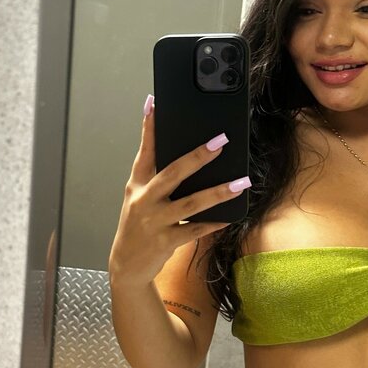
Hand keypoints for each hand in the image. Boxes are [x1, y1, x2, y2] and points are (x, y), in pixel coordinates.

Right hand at [108, 96, 248, 287]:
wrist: (126, 264)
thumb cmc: (138, 224)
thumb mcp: (139, 197)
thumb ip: (155, 175)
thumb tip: (186, 153)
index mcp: (137, 184)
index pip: (145, 150)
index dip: (149, 127)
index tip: (154, 103)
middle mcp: (144, 200)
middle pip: (172, 173)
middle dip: (197, 156)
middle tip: (221, 141)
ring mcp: (154, 221)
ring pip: (190, 203)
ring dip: (218, 192)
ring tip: (241, 182)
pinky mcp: (165, 241)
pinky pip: (195, 230)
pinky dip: (213, 222)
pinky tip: (230, 216)